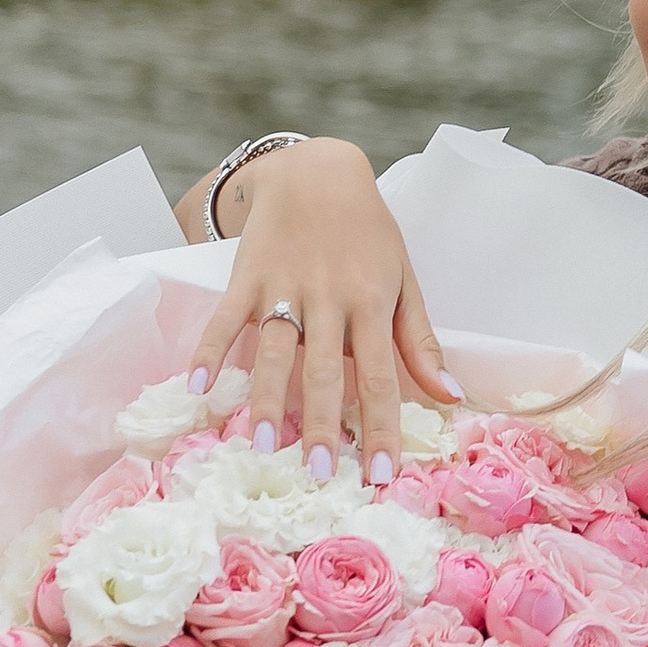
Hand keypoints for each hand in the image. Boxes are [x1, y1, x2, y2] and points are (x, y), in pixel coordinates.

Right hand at [182, 139, 458, 483]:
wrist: (316, 170)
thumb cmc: (367, 232)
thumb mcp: (403, 280)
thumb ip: (420, 341)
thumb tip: (448, 396)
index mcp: (371, 302)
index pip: (380, 376)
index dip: (381, 428)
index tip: (381, 475)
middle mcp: (328, 297)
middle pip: (323, 370)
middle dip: (321, 424)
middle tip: (319, 473)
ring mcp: (283, 285)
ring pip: (273, 349)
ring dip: (265, 398)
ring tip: (263, 444)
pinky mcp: (246, 274)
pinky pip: (226, 316)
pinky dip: (210, 348)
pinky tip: (198, 385)